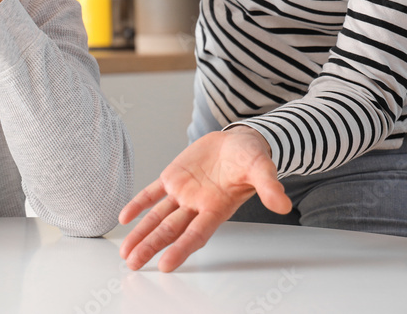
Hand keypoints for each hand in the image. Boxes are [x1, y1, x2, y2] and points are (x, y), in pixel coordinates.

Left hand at [118, 126, 290, 271]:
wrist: (239, 139)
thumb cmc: (252, 156)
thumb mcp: (262, 167)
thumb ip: (269, 186)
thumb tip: (283, 204)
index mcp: (216, 207)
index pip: (195, 234)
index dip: (180, 249)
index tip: (166, 266)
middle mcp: (196, 205)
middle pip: (170, 230)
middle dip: (151, 247)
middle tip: (133, 264)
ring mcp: (183, 192)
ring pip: (157, 216)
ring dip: (141, 233)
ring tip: (125, 252)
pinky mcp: (173, 177)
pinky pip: (151, 193)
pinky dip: (138, 204)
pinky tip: (124, 218)